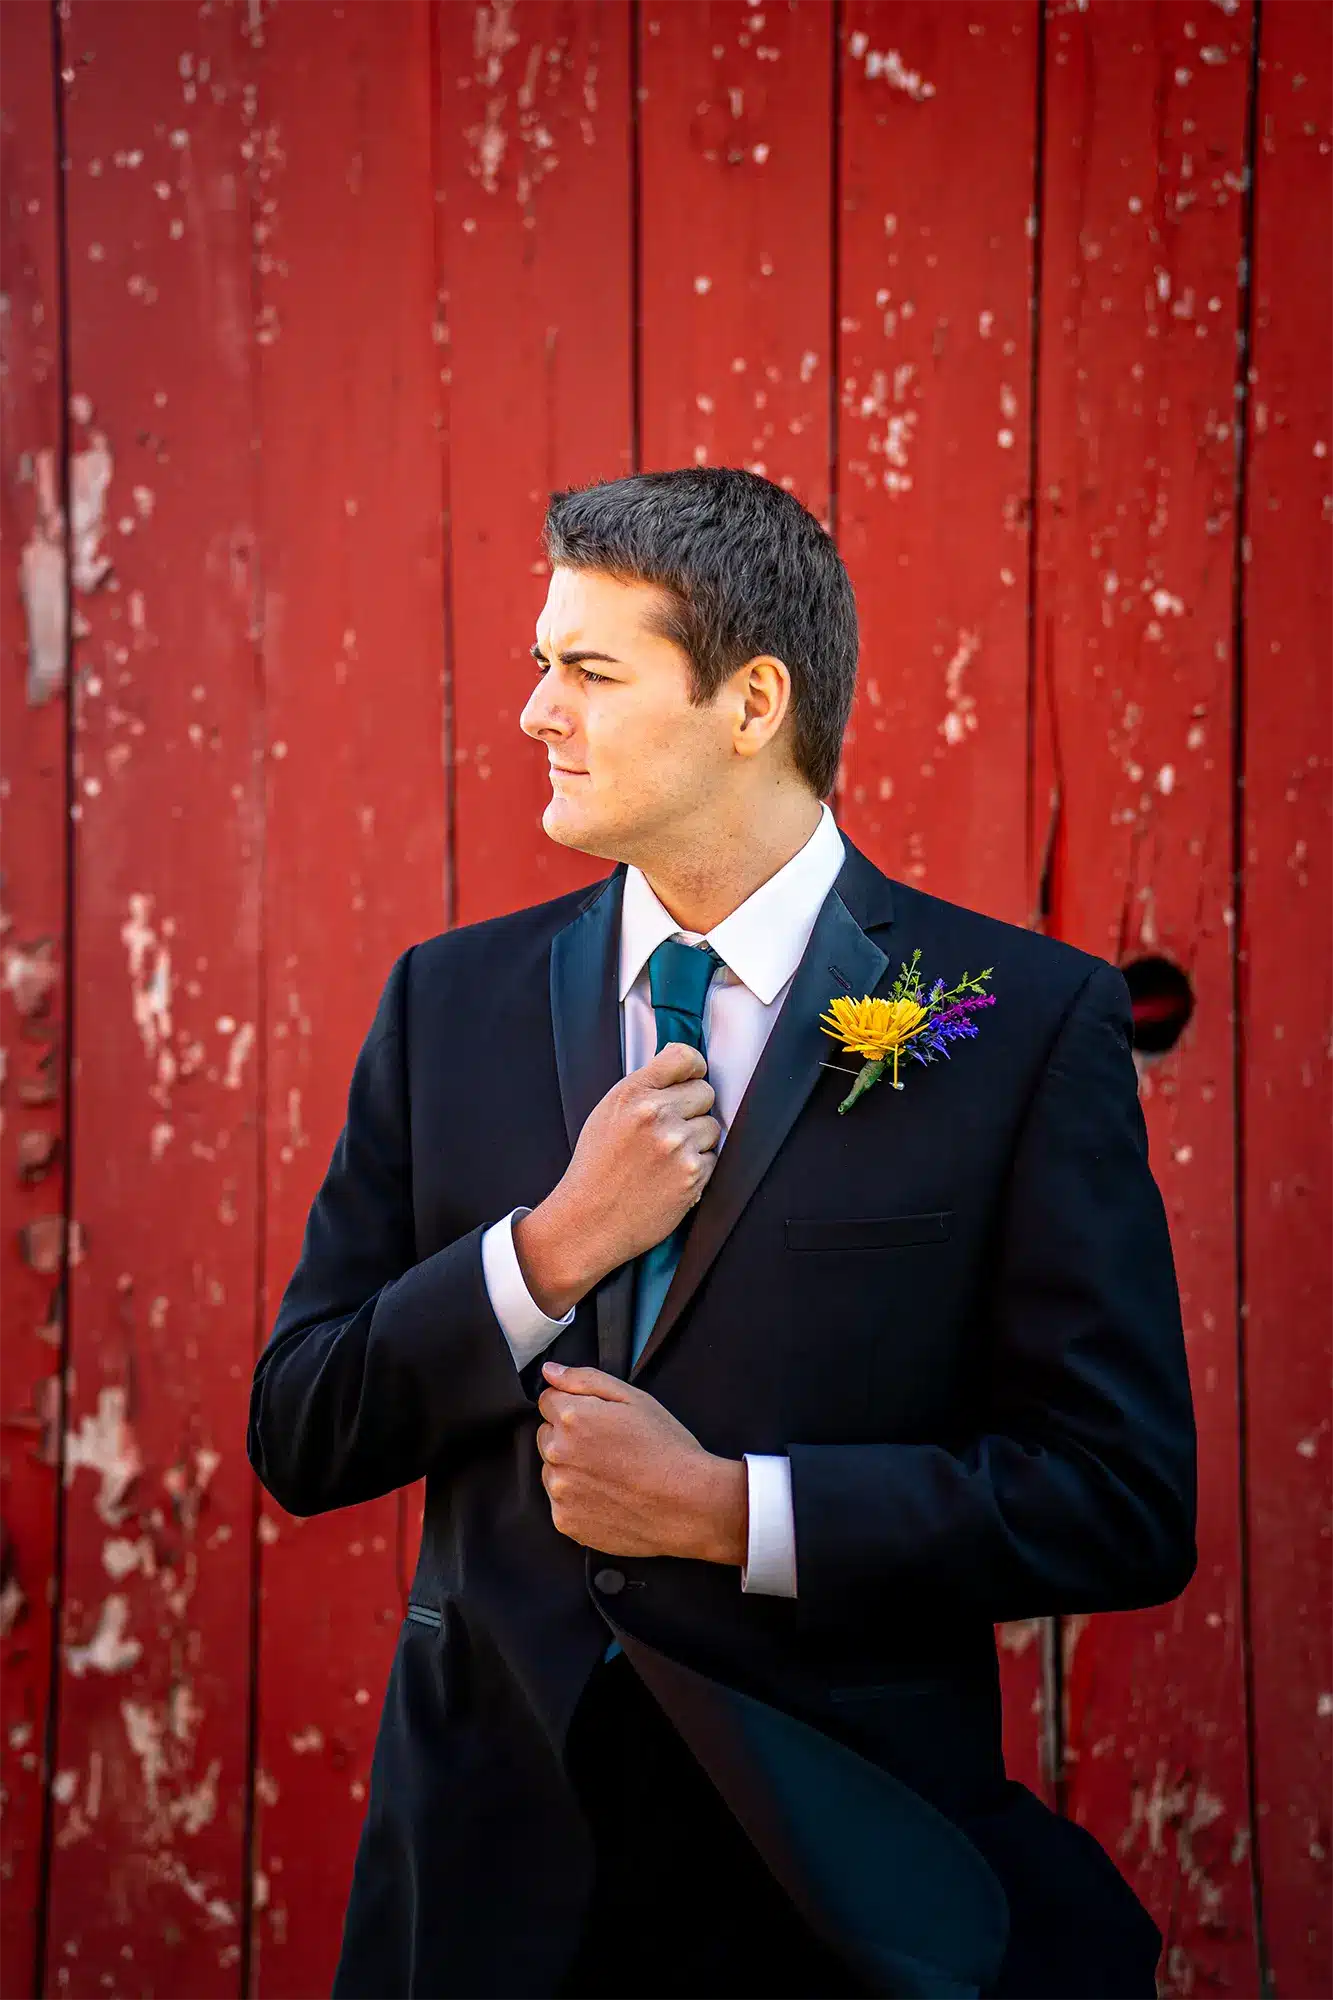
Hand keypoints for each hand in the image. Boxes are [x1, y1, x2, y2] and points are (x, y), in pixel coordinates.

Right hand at [513, 1044, 721, 1316]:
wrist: (589, 1222)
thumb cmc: (596, 1169)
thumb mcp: (606, 1114)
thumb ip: (642, 1089)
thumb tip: (680, 1072)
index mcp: (632, 1093)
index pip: (684, 1057)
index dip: (693, 1068)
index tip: (691, 1079)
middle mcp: (656, 1114)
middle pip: (706, 1092)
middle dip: (693, 1109)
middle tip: (670, 1130)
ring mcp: (677, 1145)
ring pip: (712, 1127)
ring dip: (697, 1141)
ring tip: (666, 1158)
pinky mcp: (692, 1175)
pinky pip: (713, 1158)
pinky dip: (697, 1168)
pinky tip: (670, 1178)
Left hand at [535, 1362, 746, 1565]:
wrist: (689, 1505)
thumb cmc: (668, 1449)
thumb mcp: (634, 1398)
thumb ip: (584, 1379)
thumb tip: (550, 1372)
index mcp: (572, 1417)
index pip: (548, 1401)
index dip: (576, 1406)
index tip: (599, 1420)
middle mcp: (558, 1454)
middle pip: (547, 1435)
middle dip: (569, 1436)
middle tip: (610, 1447)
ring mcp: (560, 1491)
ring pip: (552, 1469)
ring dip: (571, 1468)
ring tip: (612, 1474)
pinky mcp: (565, 1521)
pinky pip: (561, 1502)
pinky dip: (578, 1499)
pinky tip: (609, 1496)